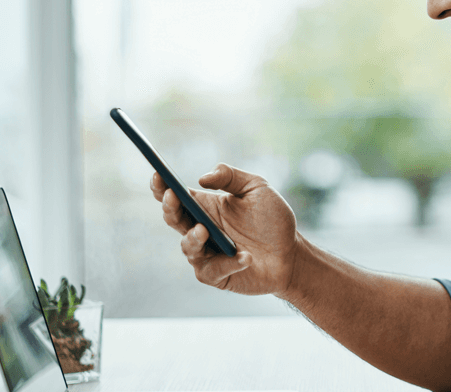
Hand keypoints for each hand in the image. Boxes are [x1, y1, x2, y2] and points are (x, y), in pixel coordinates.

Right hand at [151, 163, 299, 296]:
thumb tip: (202, 178)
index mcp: (205, 207)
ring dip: (193, 238)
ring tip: (204, 230)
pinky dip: (227, 263)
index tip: (158, 174)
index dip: (162, 186)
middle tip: (174, 198)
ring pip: (187, 247)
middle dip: (170, 208)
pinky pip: (212, 270)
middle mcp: (200, 229)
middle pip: (174, 219)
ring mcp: (207, 254)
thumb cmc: (272, 219)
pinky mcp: (217, 275)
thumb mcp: (256, 188)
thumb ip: (230, 177)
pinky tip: (245, 256)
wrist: (292, 253)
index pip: (175, 195)